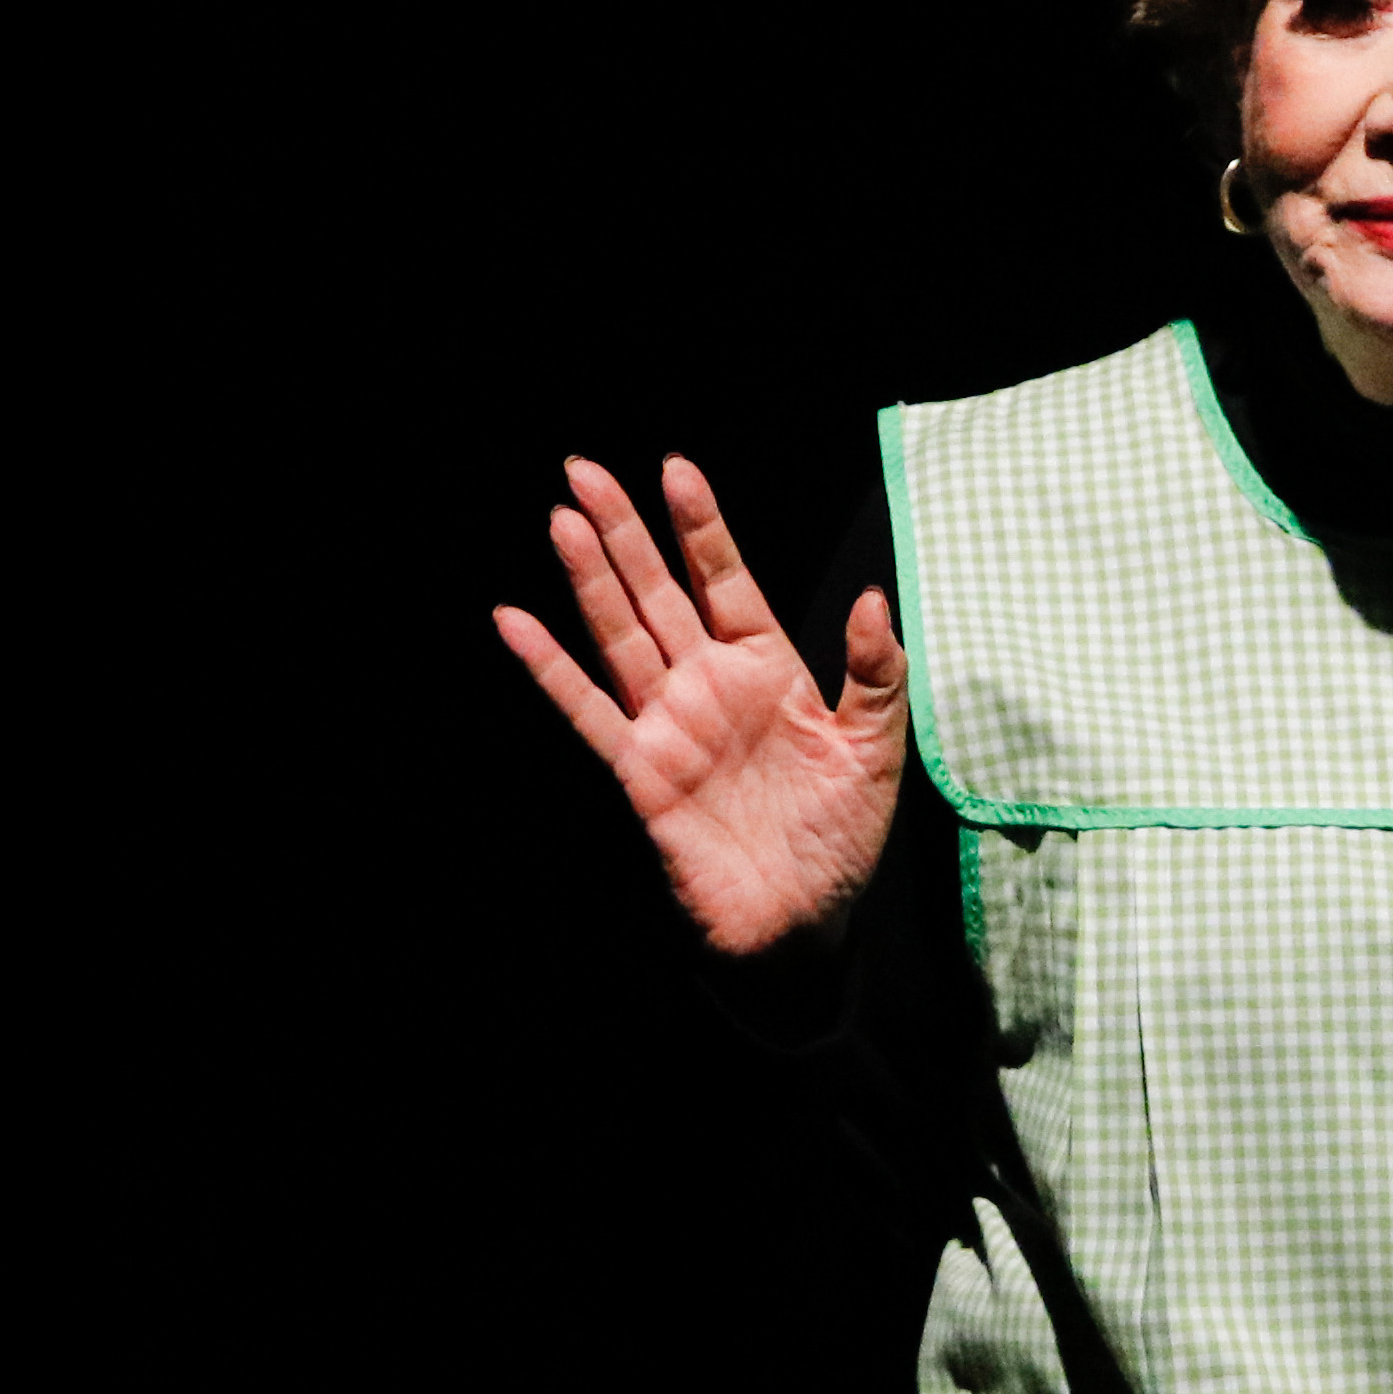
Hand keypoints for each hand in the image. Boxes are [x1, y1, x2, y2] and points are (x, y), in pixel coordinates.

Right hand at [490, 453, 908, 957]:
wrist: (803, 924)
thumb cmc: (841, 840)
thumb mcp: (875, 750)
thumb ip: (876, 674)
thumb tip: (874, 597)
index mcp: (768, 668)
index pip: (726, 579)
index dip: (701, 526)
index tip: (676, 468)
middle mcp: (709, 684)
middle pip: (658, 591)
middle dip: (624, 531)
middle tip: (583, 469)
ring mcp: (669, 724)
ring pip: (619, 635)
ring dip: (589, 579)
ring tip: (561, 520)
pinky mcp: (640, 770)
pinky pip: (588, 711)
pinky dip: (551, 668)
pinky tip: (516, 622)